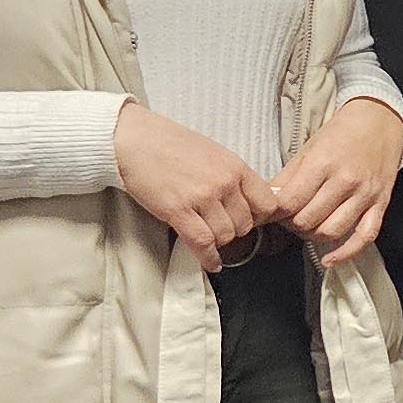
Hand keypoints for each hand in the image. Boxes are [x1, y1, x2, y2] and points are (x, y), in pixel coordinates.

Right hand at [113, 100, 284, 272]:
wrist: (135, 139)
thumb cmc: (171, 145)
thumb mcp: (214, 154)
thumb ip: (233, 176)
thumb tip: (250, 200)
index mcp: (236, 167)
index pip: (268, 203)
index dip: (261, 217)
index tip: (252, 221)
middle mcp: (224, 183)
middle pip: (246, 224)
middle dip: (235, 230)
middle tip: (221, 228)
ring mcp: (202, 197)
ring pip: (226, 236)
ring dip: (218, 242)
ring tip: (209, 237)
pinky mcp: (178, 210)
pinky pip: (202, 242)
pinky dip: (208, 257)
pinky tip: (211, 262)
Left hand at [271, 96, 402, 268]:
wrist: (380, 122)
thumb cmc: (341, 134)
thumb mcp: (308, 149)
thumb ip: (287, 178)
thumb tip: (267, 202)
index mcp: (324, 163)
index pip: (290, 202)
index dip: (275, 212)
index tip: (270, 212)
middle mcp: (346, 181)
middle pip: (308, 220)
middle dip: (291, 224)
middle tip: (287, 217)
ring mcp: (365, 195)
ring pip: (332, 232)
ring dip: (312, 236)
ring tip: (306, 226)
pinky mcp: (380, 204)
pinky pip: (365, 237)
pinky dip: (346, 253)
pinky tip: (330, 260)